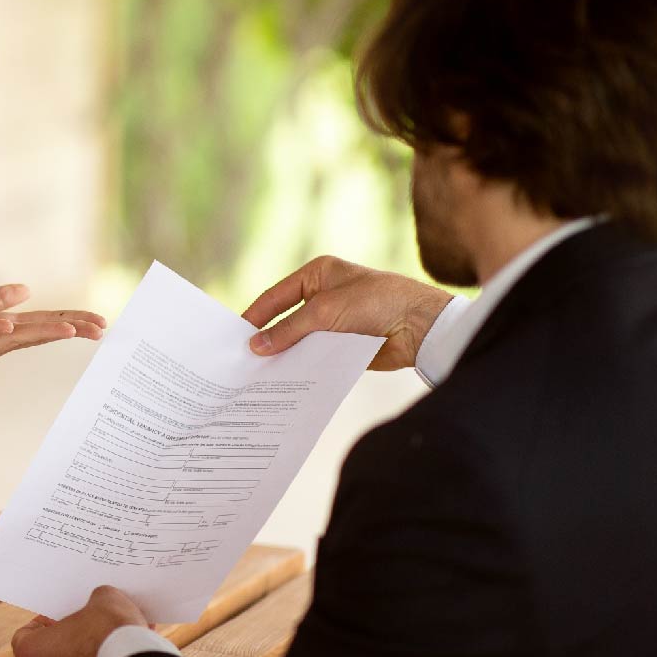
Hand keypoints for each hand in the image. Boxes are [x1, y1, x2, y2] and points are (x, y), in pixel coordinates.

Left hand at [0, 284, 106, 400]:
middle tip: (102, 329)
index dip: (69, 320)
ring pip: (14, 338)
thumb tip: (25, 289)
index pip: (39, 324)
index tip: (99, 322)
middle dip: (69, 329)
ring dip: (42, 332)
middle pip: (36, 333)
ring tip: (71, 329)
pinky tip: (11, 325)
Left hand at [9, 586, 149, 656]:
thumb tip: (100, 605)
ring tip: (113, 647)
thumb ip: (93, 602)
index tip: (59, 618)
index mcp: (31, 654)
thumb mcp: (103, 599)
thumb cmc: (112, 634)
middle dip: (68, 645)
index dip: (43, 624)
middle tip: (88, 631)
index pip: (24, 637)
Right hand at [243, 256, 451, 370]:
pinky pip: (316, 357)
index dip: (254, 316)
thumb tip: (255, 347)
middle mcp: (323, 297)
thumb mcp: (324, 312)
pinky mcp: (343, 346)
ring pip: (300, 341)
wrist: (421, 327)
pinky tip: (286, 381)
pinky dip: (303, 367)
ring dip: (285, 356)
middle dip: (267, 339)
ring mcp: (333, 323)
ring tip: (258, 375)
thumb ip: (287, 329)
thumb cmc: (375, 302)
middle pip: (285, 320)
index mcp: (317, 275)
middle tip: (242, 360)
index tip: (235, 337)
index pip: (275, 297)